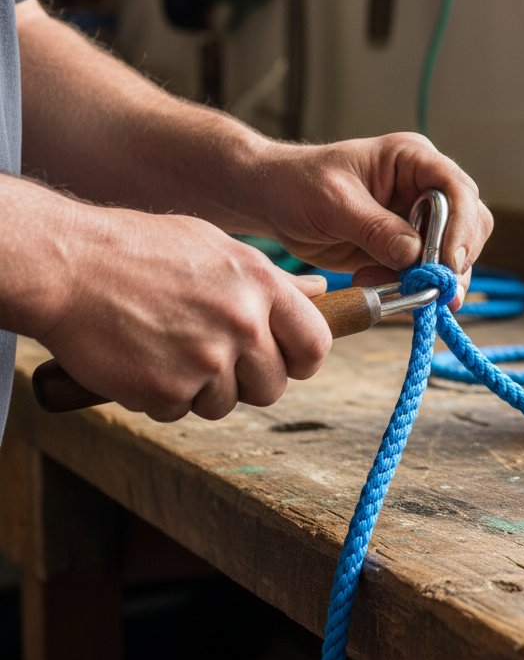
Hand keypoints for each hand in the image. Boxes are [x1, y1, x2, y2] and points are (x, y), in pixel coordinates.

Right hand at [37, 206, 331, 421]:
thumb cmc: (142, 251)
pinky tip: (142, 359)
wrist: (67, 265)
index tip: (283, 360)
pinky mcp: (167, 390)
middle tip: (211, 357)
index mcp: (262, 284)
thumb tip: (320, 292)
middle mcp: (243, 323)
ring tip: (169, 348)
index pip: (316, 344)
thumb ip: (272, 279)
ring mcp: (206, 360)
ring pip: (226, 404)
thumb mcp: (217, 248)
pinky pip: (180, 411)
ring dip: (200, 390)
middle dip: (247, 382)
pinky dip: (161, 395)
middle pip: (273, 387)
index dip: (301, 360)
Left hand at [253, 133, 493, 305]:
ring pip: (454, 255)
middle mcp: (425, 189)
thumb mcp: (333, 203)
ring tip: (399, 292)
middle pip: (469, 224)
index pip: (457, 189)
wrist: (274, 202)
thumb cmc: (299, 184)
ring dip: (433, 280)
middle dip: (456, 259)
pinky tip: (379, 288)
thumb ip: (374, 228)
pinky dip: (411, 289)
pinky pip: (425, 274)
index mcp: (413, 160)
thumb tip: (414, 254)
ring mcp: (418, 220)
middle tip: (436, 289)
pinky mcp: (406, 249)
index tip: (449, 262)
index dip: (461, 226)